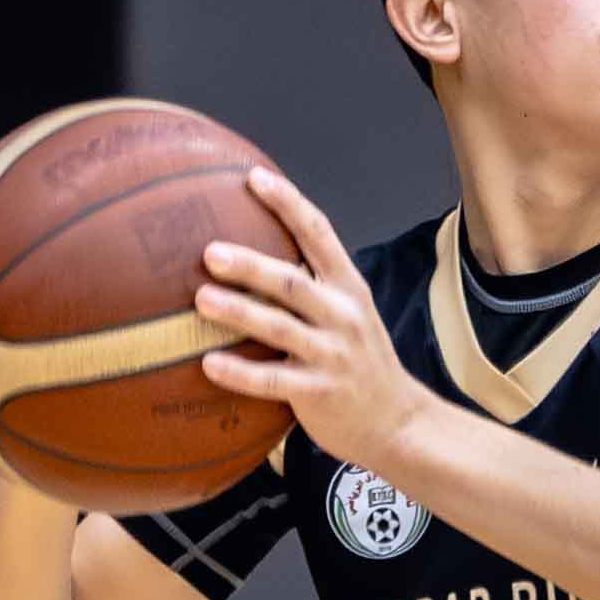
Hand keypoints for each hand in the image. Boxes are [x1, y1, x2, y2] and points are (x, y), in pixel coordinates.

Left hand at [195, 166, 432, 480]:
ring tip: (201, 300)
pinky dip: (241, 373)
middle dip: (251, 265)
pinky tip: (209, 365)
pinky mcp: (321, 393)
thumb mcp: (348, 313)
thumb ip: (311, 285)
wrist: (398, 421)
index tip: (253, 177)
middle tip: (210, 252)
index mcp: (348, 288)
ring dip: (239, 312)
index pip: (319, 234)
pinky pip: (274, 381)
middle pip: (292, 283)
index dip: (287, 203)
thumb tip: (251, 254)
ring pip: (281, 328)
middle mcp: (344, 316)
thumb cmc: (359, 361)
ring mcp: (333, 355)